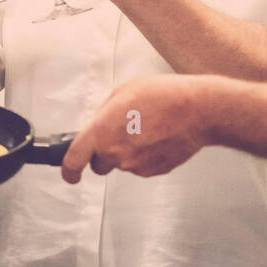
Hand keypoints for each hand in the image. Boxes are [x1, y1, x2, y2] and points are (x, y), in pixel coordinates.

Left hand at [61, 75, 213, 182]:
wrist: (197, 111)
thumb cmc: (162, 96)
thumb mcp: (122, 93)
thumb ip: (104, 114)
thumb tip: (100, 126)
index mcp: (102, 133)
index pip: (74, 161)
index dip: (69, 171)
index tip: (70, 174)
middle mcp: (116, 154)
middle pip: (100, 165)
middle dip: (105, 153)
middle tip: (121, 133)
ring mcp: (136, 166)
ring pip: (123, 164)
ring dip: (129, 151)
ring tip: (147, 128)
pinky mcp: (154, 171)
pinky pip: (142, 165)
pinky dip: (146, 155)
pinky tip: (158, 136)